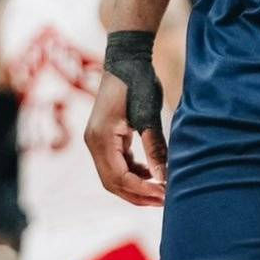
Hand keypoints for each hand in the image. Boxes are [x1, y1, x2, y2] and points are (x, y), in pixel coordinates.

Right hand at [86, 69, 166, 206]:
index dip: (142, 189)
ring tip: (161, 190)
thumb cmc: (137, 82)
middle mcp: (94, 143)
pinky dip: (133, 173)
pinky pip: (117, 164)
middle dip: (138, 194)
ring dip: (136, 186)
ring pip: (114, 176)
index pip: (119, 177)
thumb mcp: (148, 115)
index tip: (165, 194)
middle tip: (165, 200)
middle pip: (113, 183)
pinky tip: (152, 174)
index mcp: (100, 139)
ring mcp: (98, 141)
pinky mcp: (106, 138)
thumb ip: (154, 147)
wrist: (126, 59)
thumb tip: (163, 177)